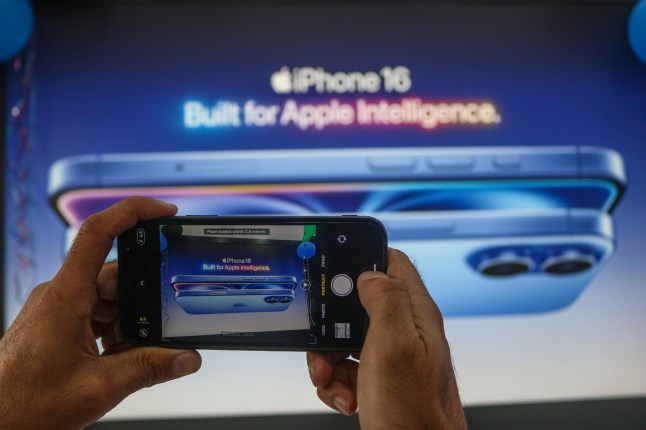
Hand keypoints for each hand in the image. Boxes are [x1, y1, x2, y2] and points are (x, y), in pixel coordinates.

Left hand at [0, 197, 201, 429]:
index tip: (164, 211)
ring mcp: (59, 308)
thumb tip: (187, 357)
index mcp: (65, 296)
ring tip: (135, 352)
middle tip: (166, 320)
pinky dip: (117, 331)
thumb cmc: (24, 405)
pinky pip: (98, 314)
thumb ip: (149, 368)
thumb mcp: (98, 387)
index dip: (134, 211)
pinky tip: (121, 357)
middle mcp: (61, 294)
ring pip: (110, 298)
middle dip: (145, 296)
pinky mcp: (59, 323)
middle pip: (117, 275)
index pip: (98, 232)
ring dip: (131, 320)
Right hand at [307, 249, 466, 428]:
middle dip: (332, 324)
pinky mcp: (378, 375)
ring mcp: (391, 353)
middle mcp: (404, 329)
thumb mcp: (394, 346)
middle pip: (356, 304)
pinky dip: (336, 382)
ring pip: (345, 337)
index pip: (392, 263)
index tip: (335, 271)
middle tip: (328, 344)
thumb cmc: (413, 412)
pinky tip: (346, 396)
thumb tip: (370, 272)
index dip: (362, 259)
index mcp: (413, 313)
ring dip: (329, 360)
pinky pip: (345, 366)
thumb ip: (385, 300)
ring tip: (333, 381)